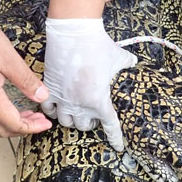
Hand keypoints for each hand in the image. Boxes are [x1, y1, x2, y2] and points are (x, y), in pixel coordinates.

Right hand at [0, 15, 51, 137]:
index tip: (46, 122)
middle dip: (23, 128)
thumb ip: (26, 80)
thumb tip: (41, 96)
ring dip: (12, 122)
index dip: (32, 127)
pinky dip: (1, 114)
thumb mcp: (8, 58)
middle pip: (1, 130)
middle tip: (39, 119)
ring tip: (28, 112)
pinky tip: (11, 102)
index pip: (13, 123)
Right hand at [41, 18, 136, 150]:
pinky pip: (48, 109)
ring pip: (65, 121)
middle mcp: (80, 104)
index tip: (118, 147)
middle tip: (92, 116)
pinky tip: (55, 106)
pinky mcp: (49, 89)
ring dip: (71, 119)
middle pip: (84, 126)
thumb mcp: (119, 58)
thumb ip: (127, 64)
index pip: (110, 126)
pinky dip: (52, 110)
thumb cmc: (99, 46)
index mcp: (99, 100)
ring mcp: (63, 98)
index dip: (115, 138)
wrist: (74, 34)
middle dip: (90, 123)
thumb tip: (134, 63)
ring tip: (74, 112)